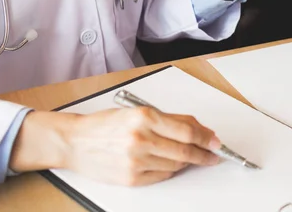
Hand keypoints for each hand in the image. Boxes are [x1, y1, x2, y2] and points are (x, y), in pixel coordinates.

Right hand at [10, 107, 220, 185]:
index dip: (206, 138)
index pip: (186, 130)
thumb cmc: (106, 125)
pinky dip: (170, 170)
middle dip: (203, 154)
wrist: (75, 142)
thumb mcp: (138, 112)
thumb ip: (169, 120)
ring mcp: (135, 161)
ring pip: (175, 165)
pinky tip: (169, 164)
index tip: (216, 142)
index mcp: (144, 117)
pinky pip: (161, 176)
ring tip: (190, 157)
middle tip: (213, 155)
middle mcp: (140, 139)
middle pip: (184, 151)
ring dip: (186, 162)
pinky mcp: (131, 178)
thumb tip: (199, 129)